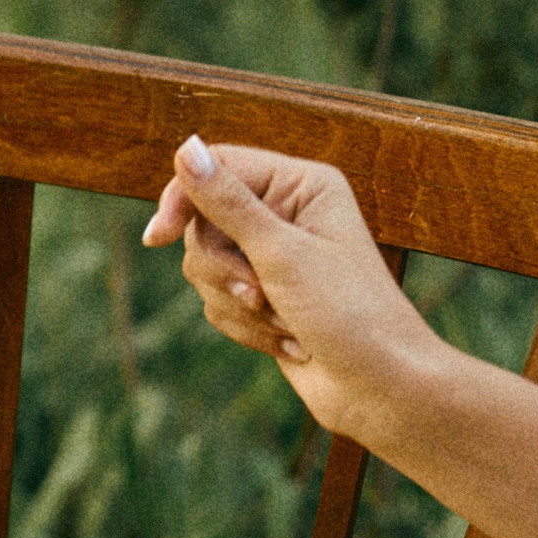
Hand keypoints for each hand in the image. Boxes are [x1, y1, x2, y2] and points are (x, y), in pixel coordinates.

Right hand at [140, 137, 449, 446]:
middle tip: (260, 293)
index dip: (182, 199)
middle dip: (223, 269)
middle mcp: (286, 213)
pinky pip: (216, 301)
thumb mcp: (282, 254)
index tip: (158, 237)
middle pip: (202, 223)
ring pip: (204, 267)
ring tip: (283, 323)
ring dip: (237, 304)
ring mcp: (273, 257)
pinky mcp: (263, 296)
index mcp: (301, 185)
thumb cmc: (348, 314)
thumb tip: (185, 148)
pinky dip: (245, 327)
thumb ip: (227, 203)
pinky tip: (288, 342)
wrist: (379, 389)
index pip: (217, 168)